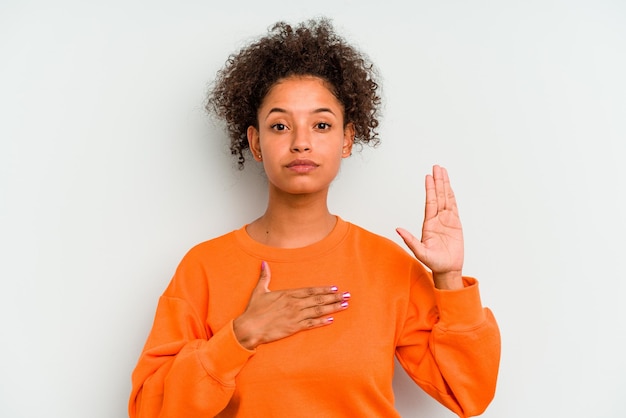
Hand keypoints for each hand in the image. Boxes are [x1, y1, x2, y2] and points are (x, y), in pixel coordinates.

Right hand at [233, 262, 349, 349]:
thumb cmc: (253, 311)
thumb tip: (264, 263)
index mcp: (287, 294)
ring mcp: (295, 316)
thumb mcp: (259, 291)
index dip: (323, 290)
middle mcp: (294, 304)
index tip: (334, 288)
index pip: (310, 291)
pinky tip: (331, 320)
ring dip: (333, 308)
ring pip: (318, 311)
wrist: (249, 328)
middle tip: (347, 295)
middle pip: (318, 299)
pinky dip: (322, 322)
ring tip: (344, 305)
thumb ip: (265, 277)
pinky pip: (311, 324)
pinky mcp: (294, 327)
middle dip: (334, 297)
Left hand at [396, 165, 463, 289]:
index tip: (428, 177)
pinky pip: (454, 206)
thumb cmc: (434, 262)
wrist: (447, 269)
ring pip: (446, 198)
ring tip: (443, 171)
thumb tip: (398, 230)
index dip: (430, 189)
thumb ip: (410, 240)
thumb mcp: (420, 252)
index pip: (430, 202)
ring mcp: (446, 220)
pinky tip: (450, 187)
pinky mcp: (455, 224)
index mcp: (428, 224)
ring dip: (445, 185)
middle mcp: (437, 219)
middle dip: (438, 181)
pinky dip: (452, 196)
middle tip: (436, 167)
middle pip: (438, 196)